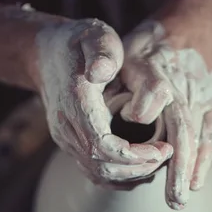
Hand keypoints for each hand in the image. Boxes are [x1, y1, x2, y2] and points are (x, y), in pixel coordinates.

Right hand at [36, 19, 171, 184]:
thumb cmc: (78, 42)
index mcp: (76, 103)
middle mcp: (66, 127)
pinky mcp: (69, 143)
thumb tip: (100, 72)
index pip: (103, 146)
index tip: (162, 148)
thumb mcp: (95, 36)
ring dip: (130, 173)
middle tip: (167, 154)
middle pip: (102, 165)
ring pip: (97, 172)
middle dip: (138, 167)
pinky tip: (139, 166)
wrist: (44, 54)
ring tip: (157, 160)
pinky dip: (118, 175)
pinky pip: (92, 170)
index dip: (134, 155)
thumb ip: (102, 52)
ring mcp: (65, 138)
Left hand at [121, 20, 211, 208]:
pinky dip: (202, 161)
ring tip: (179, 199)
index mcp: (160, 73)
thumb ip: (116, 75)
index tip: (131, 124)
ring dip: (189, 171)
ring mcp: (202, 99)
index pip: (156, 95)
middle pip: (182, 131)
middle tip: (172, 200)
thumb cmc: (151, 45)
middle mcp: (184, 89)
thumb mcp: (128, 51)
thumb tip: (118, 108)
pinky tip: (194, 183)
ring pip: (196, 140)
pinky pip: (208, 137)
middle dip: (176, 167)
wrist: (195, 26)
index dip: (143, 112)